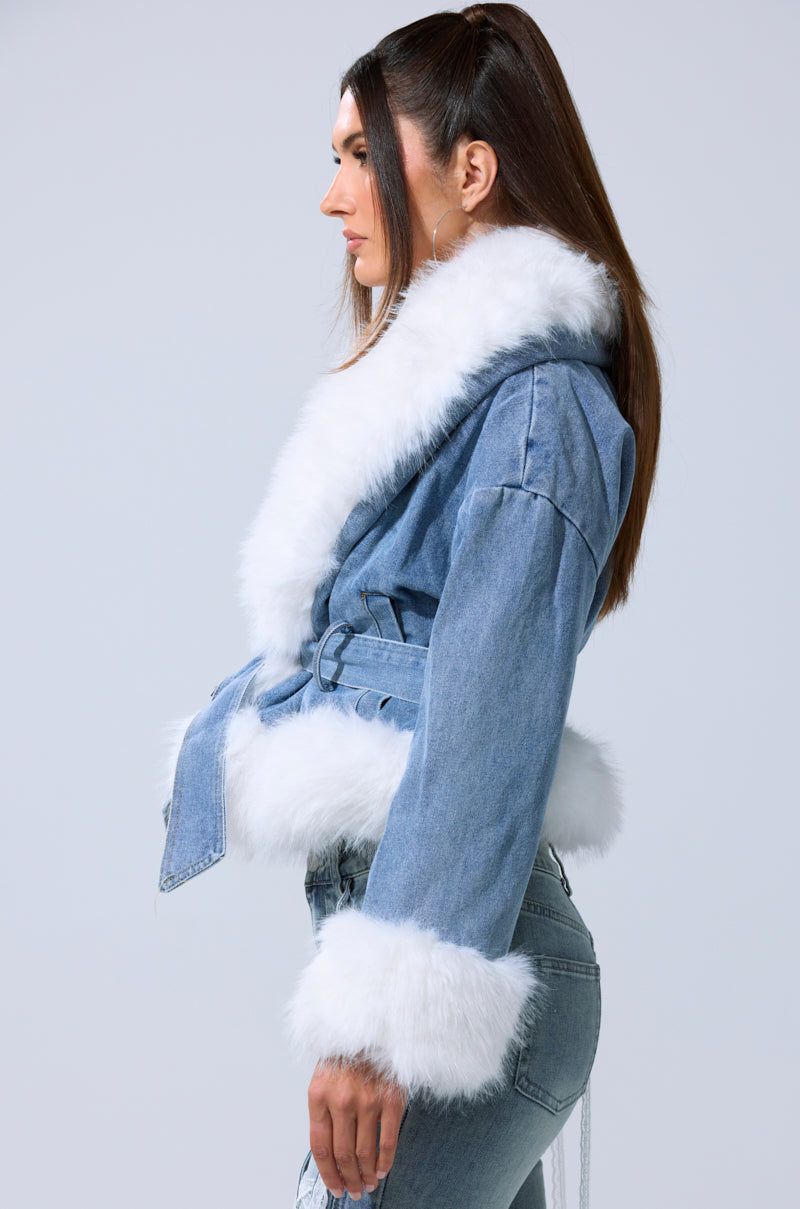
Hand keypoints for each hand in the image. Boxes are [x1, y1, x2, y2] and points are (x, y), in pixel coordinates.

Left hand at [307, 1053, 407, 1199]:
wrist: (371, 1025)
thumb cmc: (347, 1052)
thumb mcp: (324, 1077)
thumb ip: (324, 1110)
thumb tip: (329, 1150)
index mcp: (319, 1094)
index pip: (320, 1146)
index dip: (327, 1173)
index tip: (334, 1186)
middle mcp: (341, 1099)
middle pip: (342, 1154)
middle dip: (348, 1178)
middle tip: (353, 1190)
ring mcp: (367, 1099)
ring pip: (364, 1152)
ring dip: (365, 1175)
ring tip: (367, 1183)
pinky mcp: (391, 1098)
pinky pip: (388, 1140)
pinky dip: (385, 1161)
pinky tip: (382, 1169)